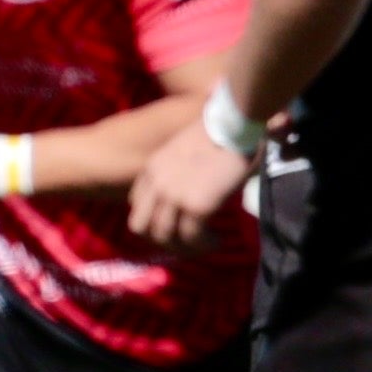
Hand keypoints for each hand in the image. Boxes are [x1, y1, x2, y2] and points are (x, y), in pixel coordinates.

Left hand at [127, 122, 254, 251]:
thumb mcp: (187, 149)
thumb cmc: (221, 130)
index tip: (174, 222)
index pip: (136, 204)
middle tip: (184, 242)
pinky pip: (192, 237)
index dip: (153, 218)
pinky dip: (204, 244)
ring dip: (184, 247)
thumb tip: (199, 186)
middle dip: (160, 239)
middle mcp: (156, 185)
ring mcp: (173, 197)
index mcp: (151, 169)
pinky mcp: (196, 206)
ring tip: (205, 244)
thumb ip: (182, 170)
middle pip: (140, 226)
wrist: (235, 124)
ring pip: (164, 237)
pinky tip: (218, 241)